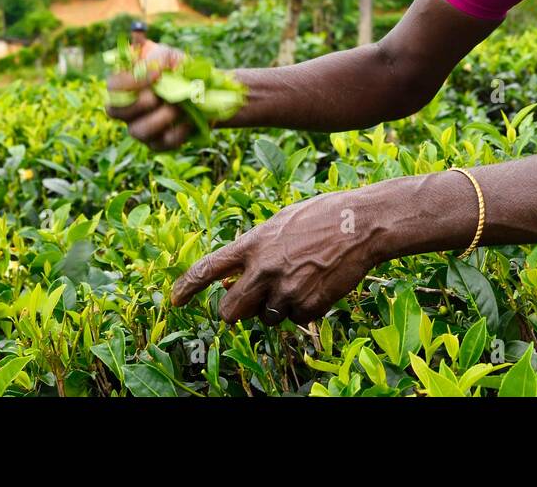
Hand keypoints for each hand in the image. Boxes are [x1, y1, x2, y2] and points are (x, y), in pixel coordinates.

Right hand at [105, 42, 189, 149]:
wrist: (200, 90)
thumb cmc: (176, 70)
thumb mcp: (169, 56)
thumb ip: (159, 58)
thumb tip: (156, 67)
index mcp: (124, 86)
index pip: (112, 87)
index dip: (131, 82)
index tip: (157, 74)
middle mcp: (126, 110)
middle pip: (115, 112)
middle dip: (141, 103)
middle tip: (161, 96)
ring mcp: (140, 128)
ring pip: (138, 131)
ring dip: (161, 118)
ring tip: (180, 108)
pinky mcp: (157, 143)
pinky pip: (161, 144)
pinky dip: (177, 133)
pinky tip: (189, 121)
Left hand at [171, 190, 380, 325]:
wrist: (361, 224)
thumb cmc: (323, 216)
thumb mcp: (280, 222)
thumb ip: (257, 247)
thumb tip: (239, 275)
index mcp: (253, 243)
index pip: (208, 268)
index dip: (186, 287)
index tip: (175, 300)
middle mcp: (263, 269)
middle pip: (229, 311)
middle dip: (236, 311)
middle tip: (251, 303)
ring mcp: (285, 290)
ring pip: (265, 318)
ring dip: (277, 308)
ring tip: (301, 280)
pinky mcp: (308, 305)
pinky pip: (295, 320)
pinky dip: (304, 310)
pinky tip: (319, 285)